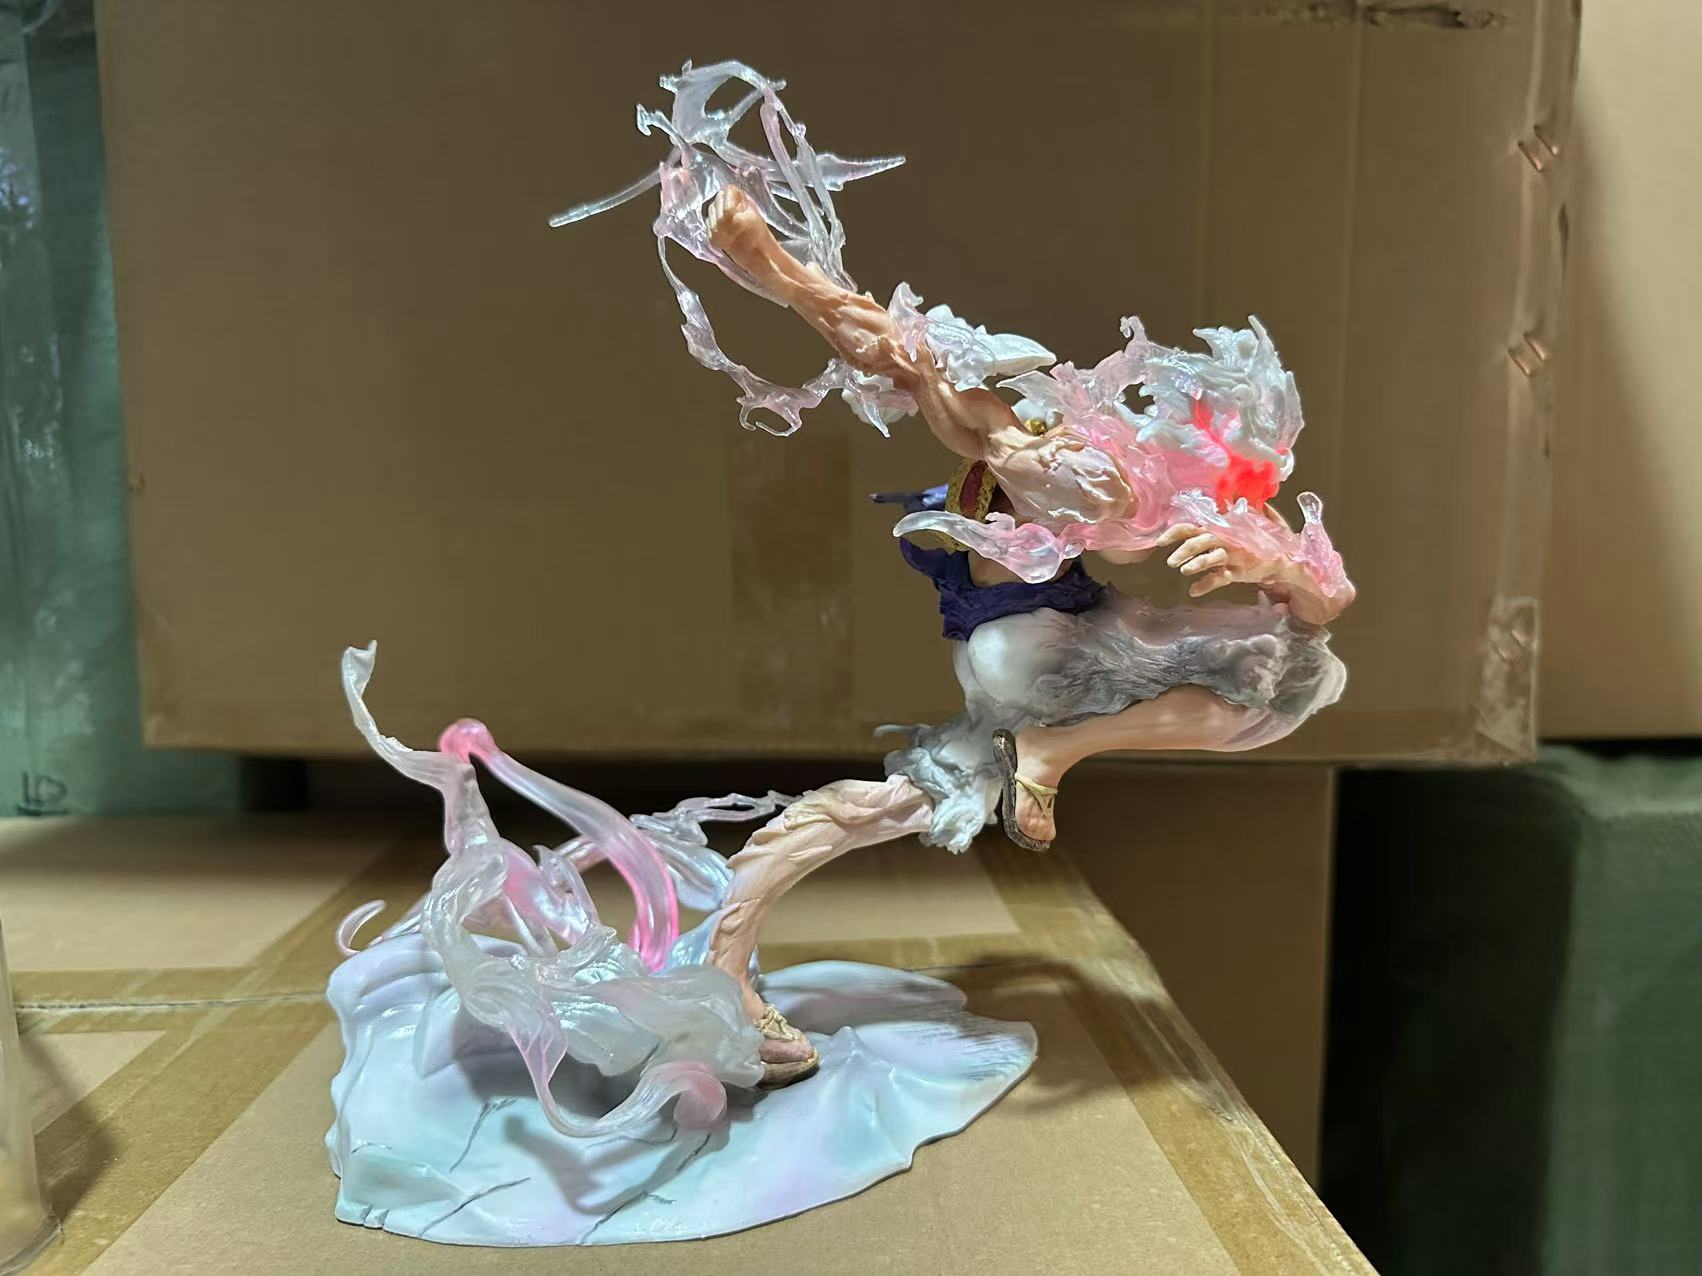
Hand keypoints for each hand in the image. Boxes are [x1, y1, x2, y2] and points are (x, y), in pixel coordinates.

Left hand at [706, 187, 775, 272]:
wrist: (756, 256)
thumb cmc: (759, 234)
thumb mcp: (754, 212)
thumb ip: (741, 199)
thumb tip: (733, 190)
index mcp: (733, 217)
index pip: (727, 193)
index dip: (733, 191)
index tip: (737, 192)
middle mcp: (720, 225)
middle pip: (718, 199)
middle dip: (726, 198)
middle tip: (735, 203)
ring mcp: (714, 232)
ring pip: (711, 208)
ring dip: (720, 207)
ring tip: (730, 213)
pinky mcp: (711, 238)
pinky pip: (709, 220)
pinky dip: (716, 218)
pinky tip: (725, 222)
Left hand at [1156, 523, 1287, 597]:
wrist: (1285, 558)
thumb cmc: (1263, 539)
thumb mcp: (1248, 522)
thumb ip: (1234, 511)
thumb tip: (1226, 498)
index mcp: (1223, 527)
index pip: (1194, 526)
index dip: (1176, 532)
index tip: (1160, 541)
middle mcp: (1227, 539)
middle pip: (1201, 540)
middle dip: (1184, 550)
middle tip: (1170, 561)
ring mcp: (1234, 555)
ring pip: (1211, 558)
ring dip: (1195, 564)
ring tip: (1183, 571)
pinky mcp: (1240, 571)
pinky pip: (1220, 578)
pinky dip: (1206, 585)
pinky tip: (1193, 591)